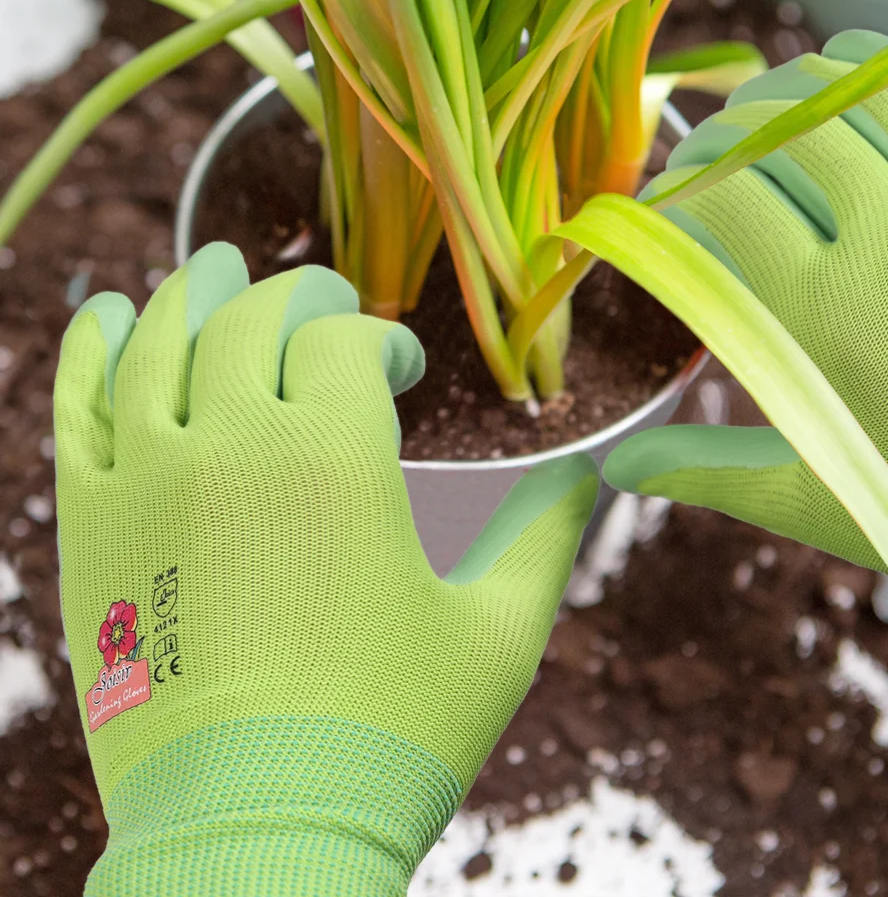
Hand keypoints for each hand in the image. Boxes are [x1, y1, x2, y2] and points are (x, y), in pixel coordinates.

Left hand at [55, 243, 596, 894]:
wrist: (254, 839)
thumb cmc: (390, 736)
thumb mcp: (498, 634)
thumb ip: (546, 537)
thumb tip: (593, 474)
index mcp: (333, 458)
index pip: (341, 340)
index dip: (377, 339)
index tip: (399, 371)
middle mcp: (232, 447)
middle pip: (250, 319)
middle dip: (294, 297)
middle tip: (322, 305)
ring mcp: (148, 483)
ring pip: (157, 343)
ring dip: (190, 293)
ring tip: (213, 266)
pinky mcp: (90, 531)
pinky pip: (76, 411)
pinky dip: (86, 350)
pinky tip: (103, 311)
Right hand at [609, 30, 887, 711]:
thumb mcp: (808, 495)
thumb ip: (700, 471)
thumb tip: (615, 471)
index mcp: (823, 312)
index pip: (724, 196)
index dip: (678, 179)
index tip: (663, 195)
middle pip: (783, 128)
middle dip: (727, 125)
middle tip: (710, 148)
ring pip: (862, 90)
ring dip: (800, 84)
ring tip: (771, 102)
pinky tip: (855, 74)